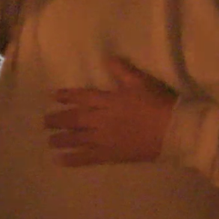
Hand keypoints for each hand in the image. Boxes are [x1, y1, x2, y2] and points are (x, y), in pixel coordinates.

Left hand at [45, 57, 176, 165]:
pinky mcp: (111, 154)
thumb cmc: (159, 104)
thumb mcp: (140, 82)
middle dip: (58, 120)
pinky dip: (72, 159)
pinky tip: (59, 160)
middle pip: (74, 119)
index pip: (82, 97)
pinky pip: (88, 157)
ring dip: (61, 139)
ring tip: (49, 141)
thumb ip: (122, 71)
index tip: (53, 96)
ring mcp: (104, 138)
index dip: (67, 96)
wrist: (174, 130)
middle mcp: (101, 119)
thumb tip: (107, 58)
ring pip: (77, 138)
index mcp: (108, 100)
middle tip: (44, 122)